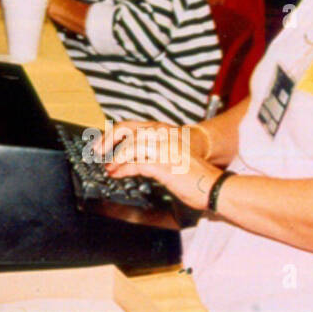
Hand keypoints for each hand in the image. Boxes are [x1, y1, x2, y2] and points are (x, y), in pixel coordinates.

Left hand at [99, 120, 223, 211]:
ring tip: (108, 167)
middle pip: (127, 132)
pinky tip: (117, 174)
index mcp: (166, 131)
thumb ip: (155, 150)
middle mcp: (164, 136)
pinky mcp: (164, 166)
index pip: (131, 125)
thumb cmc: (196, 174)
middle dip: (107, 142)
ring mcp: (164, 150)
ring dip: (115, 158)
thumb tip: (131, 158)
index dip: (113, 133)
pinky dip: (123, 169)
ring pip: (130, 147)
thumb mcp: (174, 154)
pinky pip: (137, 165)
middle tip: (97, 152)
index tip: (101, 142)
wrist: (215, 186)